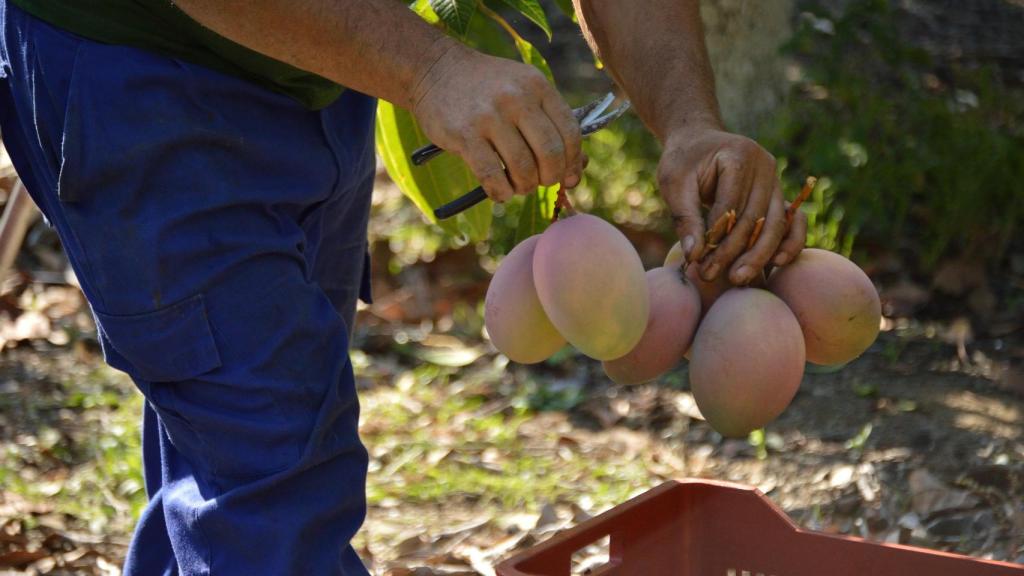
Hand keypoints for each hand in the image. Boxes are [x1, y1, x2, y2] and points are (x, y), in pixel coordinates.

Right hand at [411, 42, 583, 201]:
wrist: (435, 69)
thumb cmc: (486, 87)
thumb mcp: (522, 88)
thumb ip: (548, 121)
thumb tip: (577, 168)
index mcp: (537, 86)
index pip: (570, 132)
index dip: (573, 162)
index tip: (569, 178)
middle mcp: (517, 98)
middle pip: (550, 153)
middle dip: (550, 178)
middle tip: (541, 182)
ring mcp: (490, 116)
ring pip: (522, 168)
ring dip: (525, 187)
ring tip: (519, 186)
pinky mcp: (464, 134)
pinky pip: (492, 175)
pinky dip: (501, 192)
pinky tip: (500, 191)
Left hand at [657, 128, 806, 283]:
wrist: (699, 141)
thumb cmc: (684, 161)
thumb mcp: (674, 183)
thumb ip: (684, 217)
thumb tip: (693, 256)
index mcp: (739, 155)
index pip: (730, 204)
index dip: (715, 236)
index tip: (697, 261)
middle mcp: (765, 165)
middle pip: (755, 217)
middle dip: (734, 251)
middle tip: (711, 276)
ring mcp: (776, 179)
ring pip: (775, 224)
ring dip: (759, 255)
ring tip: (738, 279)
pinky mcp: (778, 194)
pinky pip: (790, 222)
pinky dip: (787, 243)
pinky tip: (776, 265)